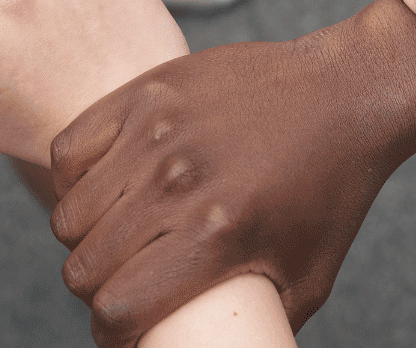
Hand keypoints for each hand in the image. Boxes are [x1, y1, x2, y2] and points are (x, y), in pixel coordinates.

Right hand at [49, 0, 415, 346]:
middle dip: (97, 292)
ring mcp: (158, 132)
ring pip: (69, 214)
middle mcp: (179, 182)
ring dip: (84, 239)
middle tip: (123, 284)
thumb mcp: (310, 276)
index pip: (118, 308)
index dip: (112, 334)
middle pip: (84, 266)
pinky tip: (101, 189)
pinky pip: (70, 149)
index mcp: (218, 233)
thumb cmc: (332, 189)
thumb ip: (267, 325)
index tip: (124, 330)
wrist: (346, 94)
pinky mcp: (148, 92)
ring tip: (113, 239)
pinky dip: (74, 179)